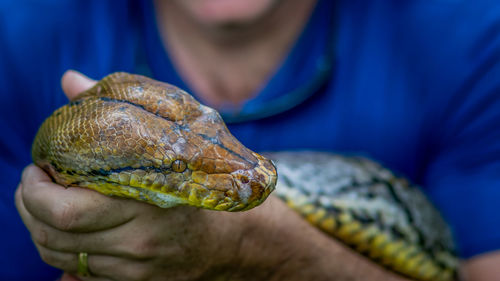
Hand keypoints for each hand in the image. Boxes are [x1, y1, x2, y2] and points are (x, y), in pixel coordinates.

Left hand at [15, 71, 411, 280]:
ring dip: (40, 229)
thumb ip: (120, 111)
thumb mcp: (172, 138)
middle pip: (54, 236)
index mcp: (146, 204)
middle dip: (29, 207)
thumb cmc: (202, 181)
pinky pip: (79, 274)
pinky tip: (67, 231)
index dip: (35, 190)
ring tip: (46, 204)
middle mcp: (137, 243)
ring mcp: (134, 268)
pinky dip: (62, 251)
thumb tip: (71, 80)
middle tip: (34, 184)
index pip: (66, 210)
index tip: (38, 168)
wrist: (233, 240)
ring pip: (60, 257)